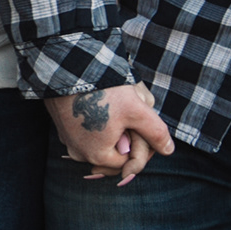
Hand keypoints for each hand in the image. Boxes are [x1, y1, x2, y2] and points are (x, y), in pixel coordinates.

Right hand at [46, 81, 174, 186]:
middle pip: (111, 152)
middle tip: (131, 114)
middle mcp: (79, 153)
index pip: (127, 161)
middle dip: (124, 137)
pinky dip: (94, 122)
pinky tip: (101, 104)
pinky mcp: (61, 126)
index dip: (140, 144)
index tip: (144, 124)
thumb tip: (169, 149)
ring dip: (110, 129)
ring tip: (117, 107)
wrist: (68, 69)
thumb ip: (155, 132)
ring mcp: (67, 140)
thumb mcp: (136, 111)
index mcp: (97, 156)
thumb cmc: (104, 91)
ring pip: (97, 141)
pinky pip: (83, 131)